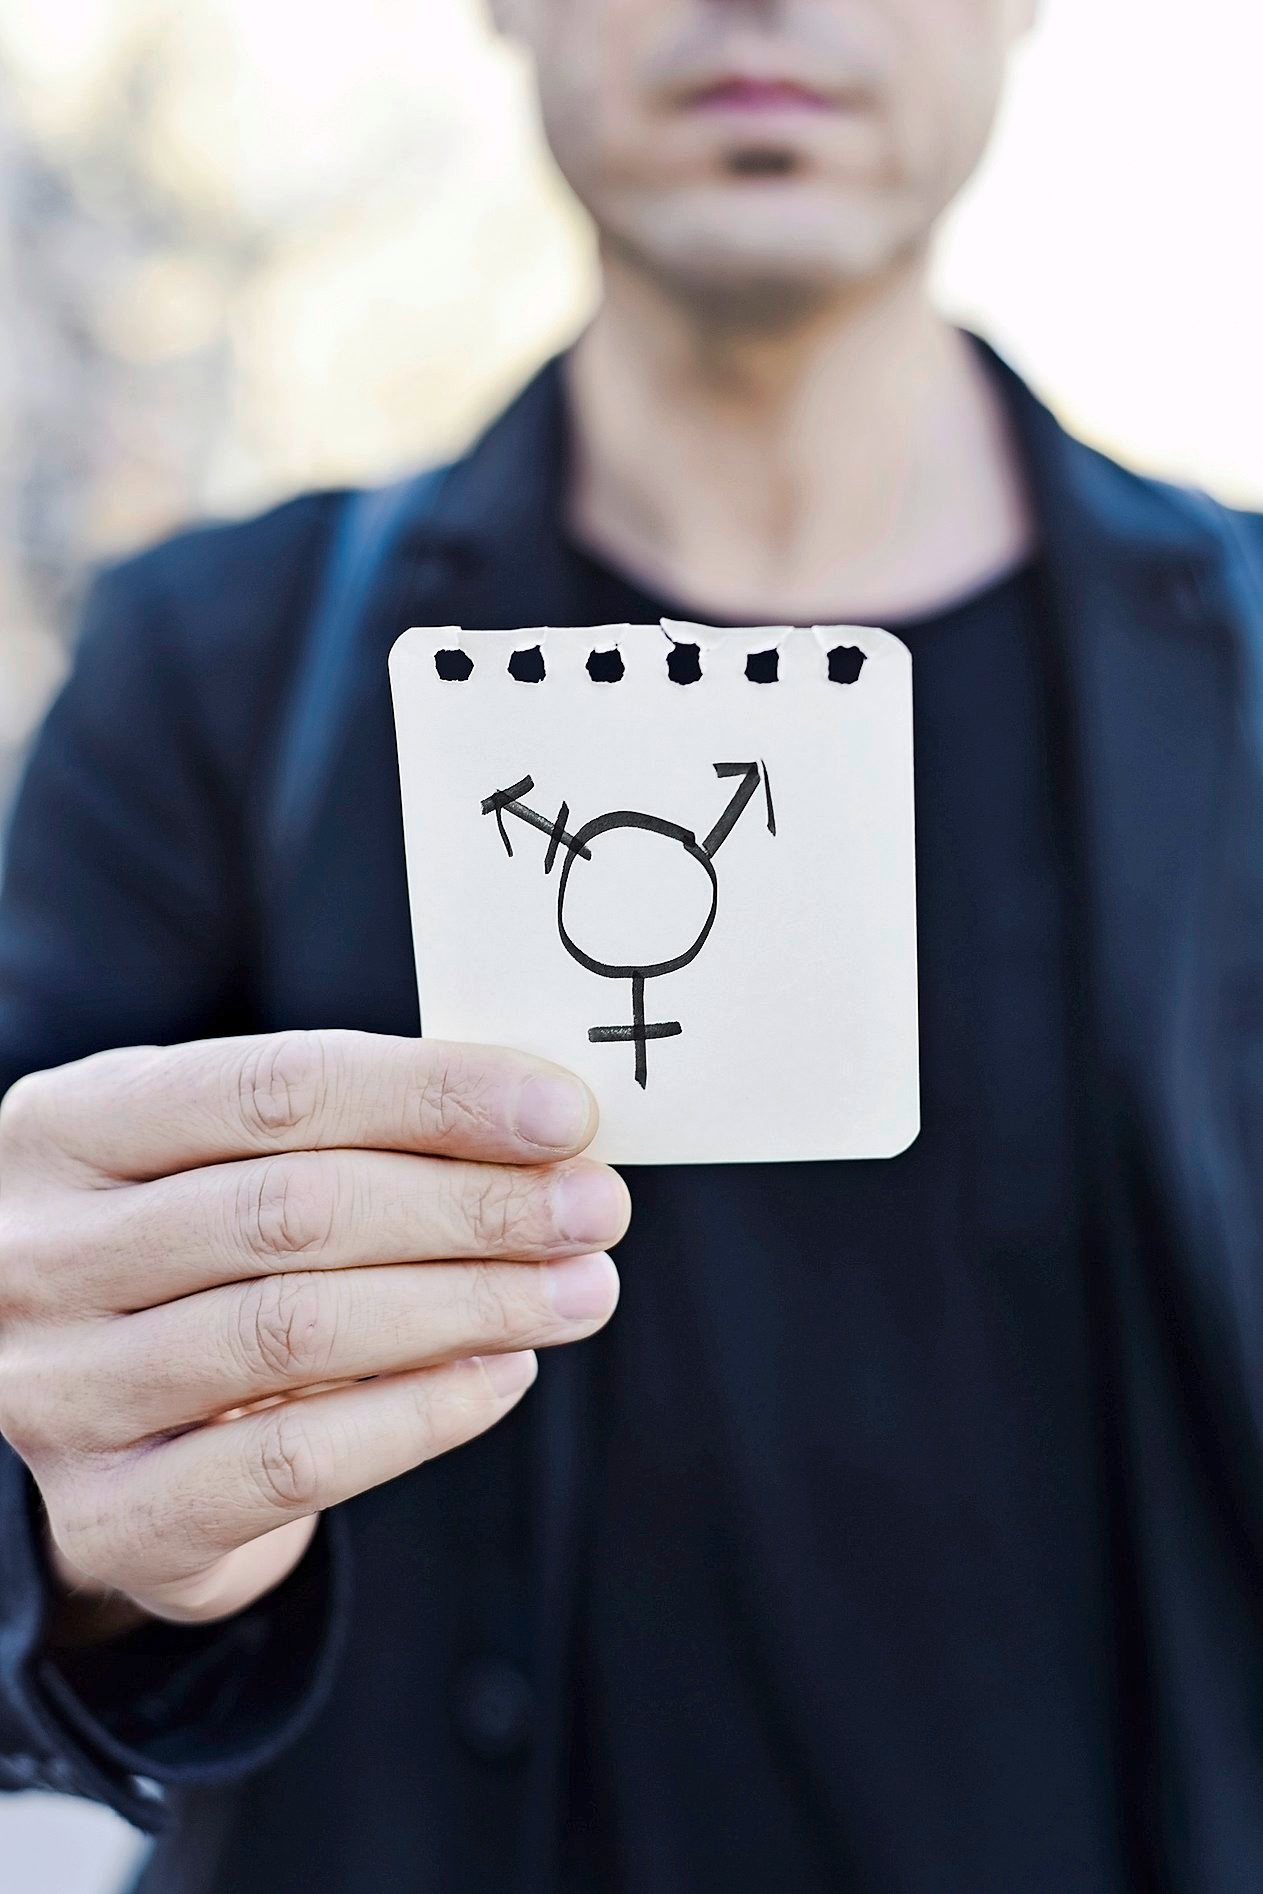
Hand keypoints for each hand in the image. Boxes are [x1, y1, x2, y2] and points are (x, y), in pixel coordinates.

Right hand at [0, 1031, 627, 1633]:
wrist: (82, 1413)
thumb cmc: (184, 1250)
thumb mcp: (216, 1156)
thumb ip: (343, 1129)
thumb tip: (541, 1127)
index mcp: (68, 1126)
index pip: (274, 1089)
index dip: (433, 1093)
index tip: (564, 1111)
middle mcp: (43, 1254)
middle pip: (293, 1210)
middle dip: (472, 1205)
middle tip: (595, 1207)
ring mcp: (62, 1392)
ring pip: (294, 1332)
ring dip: (470, 1304)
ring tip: (580, 1289)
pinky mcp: (113, 1517)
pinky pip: (289, 1465)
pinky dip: (418, 1415)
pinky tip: (505, 1376)